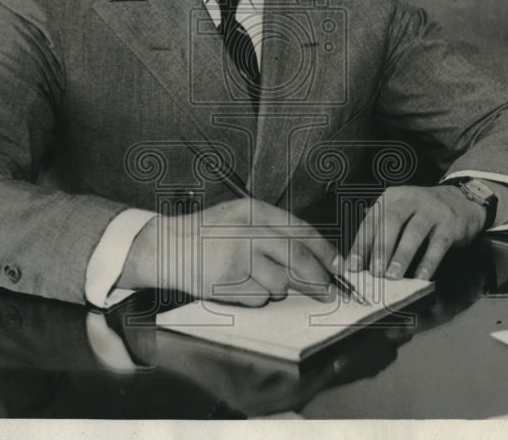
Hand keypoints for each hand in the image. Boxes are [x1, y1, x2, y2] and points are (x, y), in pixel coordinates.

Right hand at [119, 199, 337, 306]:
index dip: (325, 251)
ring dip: (277, 288)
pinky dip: (255, 297)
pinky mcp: (227, 280)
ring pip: (279, 283)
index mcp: (254, 210)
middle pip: (298, 258)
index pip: (302, 231)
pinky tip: (239, 285)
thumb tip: (315, 257)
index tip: (338, 266)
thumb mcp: (240, 218)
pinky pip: (258, 297)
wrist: (168, 246)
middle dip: (318, 279)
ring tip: (256, 278)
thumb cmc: (208, 234)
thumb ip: (273, 231)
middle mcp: (248, 230)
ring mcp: (237, 256)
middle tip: (328, 291)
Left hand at [345, 185, 485, 280]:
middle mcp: (410, 200)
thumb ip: (380, 230)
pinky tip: (420, 276)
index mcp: (391, 197)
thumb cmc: (421, 213)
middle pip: (391, 222)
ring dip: (402, 256)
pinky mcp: (450, 224)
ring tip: (392, 276)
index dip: (361, 245)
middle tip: (374, 273)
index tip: (352, 267)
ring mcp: (432, 210)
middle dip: (381, 248)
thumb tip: (359, 261)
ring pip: (414, 232)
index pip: (372, 221)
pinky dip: (428, 261)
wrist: (461, 201)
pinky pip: (438, 244)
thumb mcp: (398, 212)